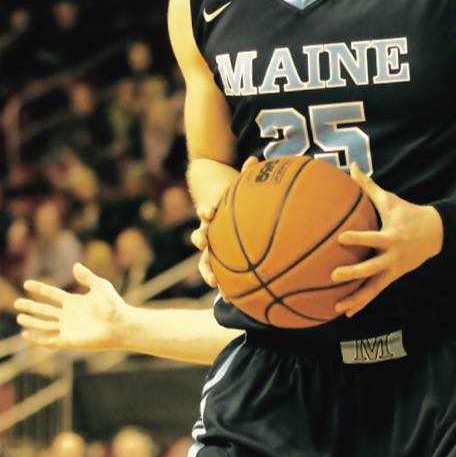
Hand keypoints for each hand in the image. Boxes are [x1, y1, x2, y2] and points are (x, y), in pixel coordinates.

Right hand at [15, 263, 127, 351]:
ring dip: (32, 321)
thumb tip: (75, 265)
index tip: (26, 283)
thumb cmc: (114, 305)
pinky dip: (37, 339)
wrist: (120, 325)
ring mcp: (68, 328)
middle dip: (31, 306)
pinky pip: (49, 340)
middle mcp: (68, 315)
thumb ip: (87, 277)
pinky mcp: (69, 340)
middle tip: (16, 303)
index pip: (52, 294)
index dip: (39, 289)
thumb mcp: (100, 286)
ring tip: (19, 317)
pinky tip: (26, 334)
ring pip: (44, 324)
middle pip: (44, 309)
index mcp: (74, 301)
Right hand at [192, 158, 258, 289]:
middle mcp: (209, 229)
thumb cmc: (235, 198)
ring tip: (214, 281)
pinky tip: (232, 298)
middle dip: (201, 239)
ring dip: (208, 270)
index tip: (207, 210)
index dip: (206, 211)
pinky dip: (224, 284)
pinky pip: (220, 273)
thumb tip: (254, 157)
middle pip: (201, 235)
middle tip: (202, 241)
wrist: (221, 209)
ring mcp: (212, 245)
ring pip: (206, 259)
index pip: (206, 211)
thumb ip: (247, 174)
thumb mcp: (239, 186)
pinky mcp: (219, 259)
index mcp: (214, 213)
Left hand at [331, 163, 442, 316]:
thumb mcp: (390, 200)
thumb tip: (351, 167)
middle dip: (354, 273)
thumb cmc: (408, 213)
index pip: (373, 238)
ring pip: (373, 288)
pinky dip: (362, 302)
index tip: (341, 238)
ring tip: (337, 307)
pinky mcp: (393, 278)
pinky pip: (375, 292)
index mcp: (392, 236)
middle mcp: (393, 256)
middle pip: (372, 268)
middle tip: (333, 276)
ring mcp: (393, 270)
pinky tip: (346, 311)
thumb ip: (368, 187)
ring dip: (356, 298)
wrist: (436, 233)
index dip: (358, 238)